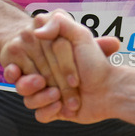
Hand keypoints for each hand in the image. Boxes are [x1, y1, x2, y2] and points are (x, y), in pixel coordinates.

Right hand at [7, 11, 121, 123]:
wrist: (109, 90)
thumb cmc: (94, 61)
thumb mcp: (80, 35)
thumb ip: (60, 24)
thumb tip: (38, 31)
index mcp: (43, 51)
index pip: (35, 56)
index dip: (54, 65)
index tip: (73, 74)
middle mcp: (39, 68)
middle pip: (27, 76)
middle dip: (49, 82)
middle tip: (71, 86)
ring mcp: (39, 88)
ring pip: (25, 94)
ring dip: (41, 97)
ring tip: (58, 96)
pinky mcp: (44, 107)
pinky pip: (35, 111)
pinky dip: (46, 110)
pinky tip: (58, 107)